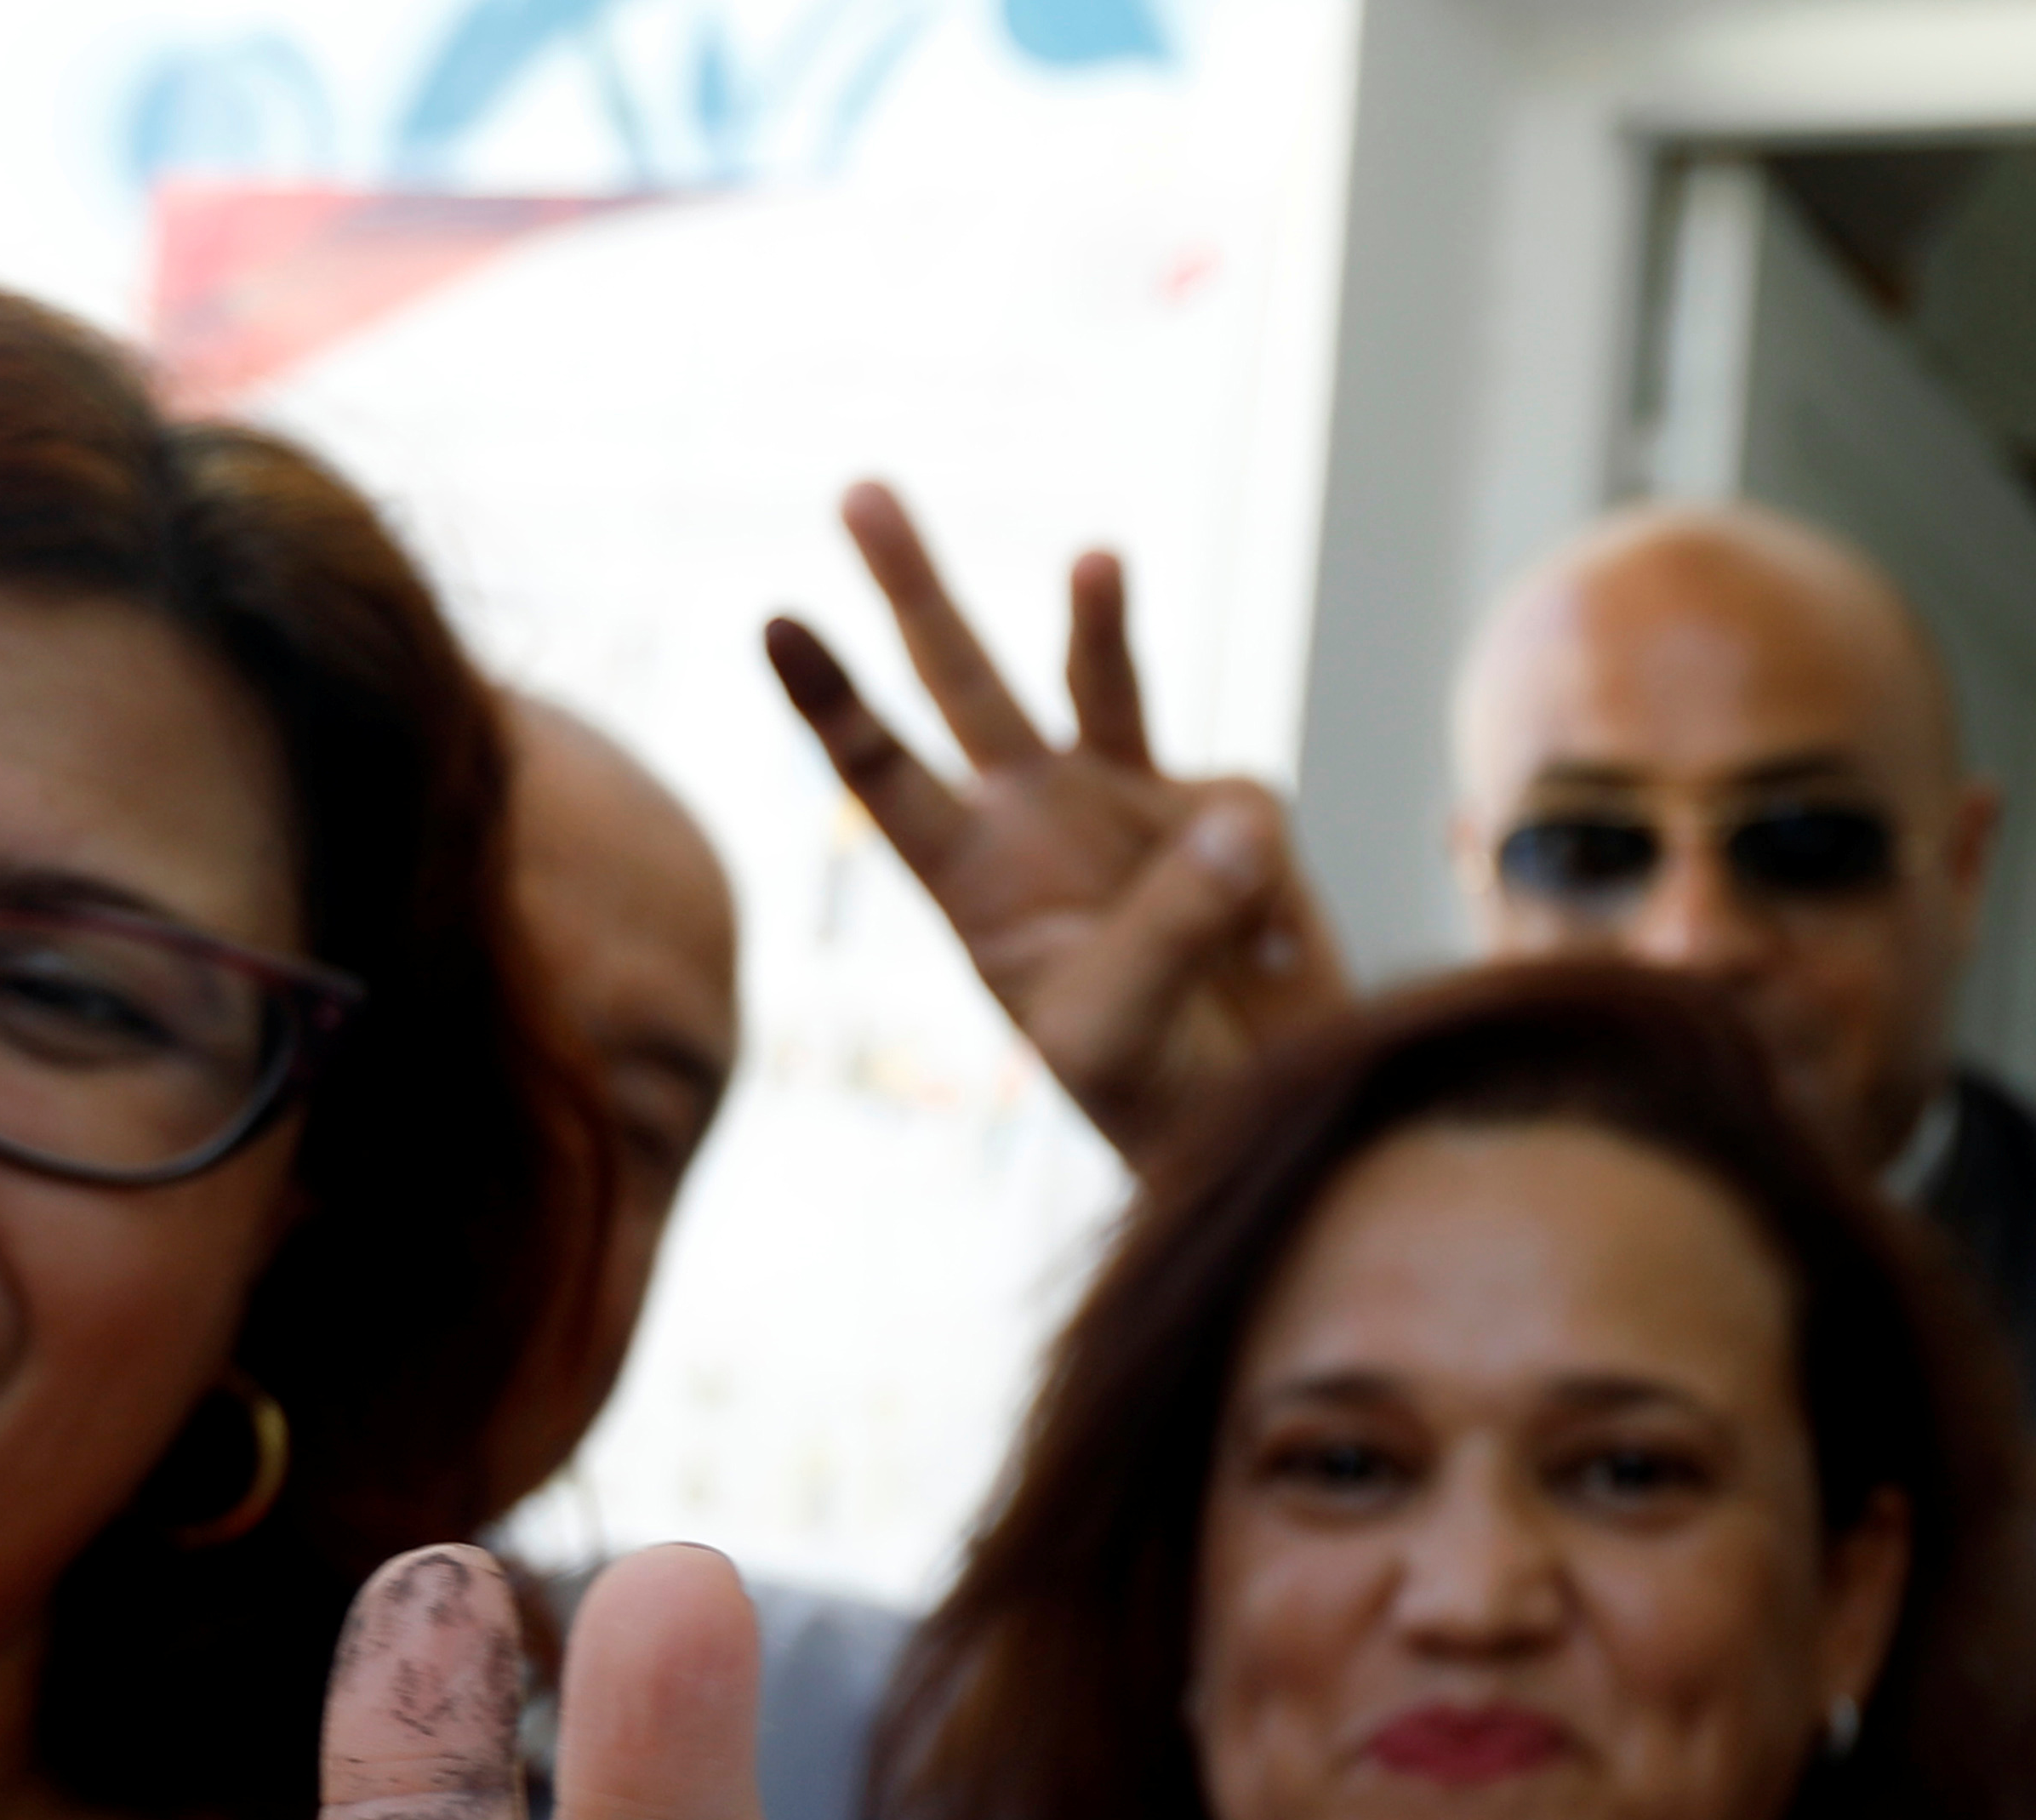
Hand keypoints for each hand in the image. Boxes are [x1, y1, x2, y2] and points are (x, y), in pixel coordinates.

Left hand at [767, 478, 1351, 1169]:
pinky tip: (1261, 951)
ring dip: (1093, 617)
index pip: (882, 776)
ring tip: (1092, 556)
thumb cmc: (1151, 1092)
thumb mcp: (1120, 1036)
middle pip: (959, 680)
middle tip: (856, 491)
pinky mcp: (1225, 812)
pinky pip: (1245, 809)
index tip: (775, 623)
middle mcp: (1035, 816)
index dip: (832, 703)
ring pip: (1095, 675)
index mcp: (971, 880)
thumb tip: (1234, 822)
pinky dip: (1260, 878)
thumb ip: (1166, 928)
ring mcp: (1127, 800)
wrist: (1259, 1112)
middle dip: (911, 587)